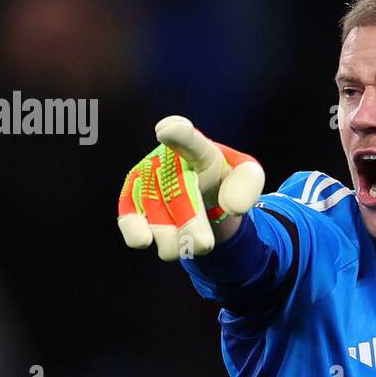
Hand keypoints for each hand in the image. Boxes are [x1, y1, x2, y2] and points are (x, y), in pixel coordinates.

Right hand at [116, 115, 264, 260]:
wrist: (202, 192)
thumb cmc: (222, 178)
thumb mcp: (245, 174)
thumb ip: (247, 184)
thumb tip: (231, 207)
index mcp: (197, 148)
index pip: (188, 139)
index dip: (178, 134)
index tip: (166, 130)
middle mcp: (164, 159)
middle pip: (176, 194)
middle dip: (191, 224)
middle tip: (205, 245)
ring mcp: (145, 180)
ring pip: (157, 218)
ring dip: (177, 240)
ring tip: (198, 245)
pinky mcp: (131, 202)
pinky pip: (128, 219)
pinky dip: (136, 233)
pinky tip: (144, 240)